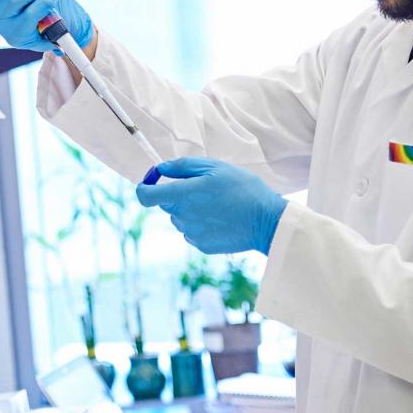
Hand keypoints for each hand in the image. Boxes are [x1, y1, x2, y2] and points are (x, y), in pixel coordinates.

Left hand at [136, 158, 287, 254]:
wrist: (268, 221)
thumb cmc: (244, 189)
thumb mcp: (215, 167)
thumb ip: (182, 166)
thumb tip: (160, 169)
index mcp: (182, 195)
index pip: (145, 195)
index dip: (145, 186)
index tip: (154, 180)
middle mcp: (182, 216)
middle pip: (166, 204)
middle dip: (178, 194)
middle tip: (205, 189)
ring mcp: (191, 233)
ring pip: (180, 218)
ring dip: (191, 210)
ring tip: (218, 205)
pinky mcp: (202, 246)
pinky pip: (192, 231)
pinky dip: (201, 224)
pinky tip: (222, 219)